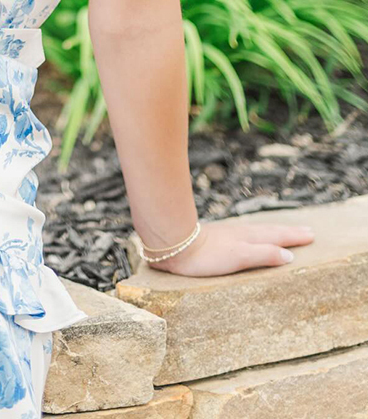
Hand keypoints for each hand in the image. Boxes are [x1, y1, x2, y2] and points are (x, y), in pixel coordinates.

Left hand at [145, 219, 314, 276]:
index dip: (294, 237)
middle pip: (270, 231)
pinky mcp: (217, 239)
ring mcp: (229, 235)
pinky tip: (249, 237)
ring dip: (273, 232)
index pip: (278, 237)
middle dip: (288, 232)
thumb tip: (289, 255)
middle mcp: (242, 234)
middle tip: (307, 231)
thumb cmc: (208, 254)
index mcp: (250, 239)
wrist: (176, 244)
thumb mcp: (240, 257)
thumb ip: (264, 254)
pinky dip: (256, 235)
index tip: (312, 235)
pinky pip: (245, 235)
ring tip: (283, 232)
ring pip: (257, 231)